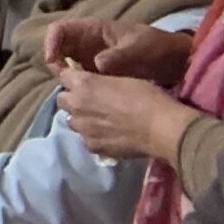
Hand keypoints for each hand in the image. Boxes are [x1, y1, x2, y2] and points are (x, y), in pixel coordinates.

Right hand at [46, 18, 192, 84]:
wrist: (176, 63)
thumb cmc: (157, 48)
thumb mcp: (139, 49)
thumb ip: (118, 56)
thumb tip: (97, 64)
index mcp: (92, 30)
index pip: (59, 30)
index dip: (50, 43)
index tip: (53, 61)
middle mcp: (86, 44)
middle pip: (58, 51)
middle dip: (56, 66)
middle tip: (65, 82)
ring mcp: (91, 60)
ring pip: (67, 68)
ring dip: (67, 80)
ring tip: (77, 93)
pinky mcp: (99, 76)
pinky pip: (81, 81)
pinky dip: (79, 89)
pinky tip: (88, 99)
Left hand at [56, 67, 191, 161]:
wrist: (162, 129)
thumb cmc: (148, 98)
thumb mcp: (122, 79)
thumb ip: (101, 83)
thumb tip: (95, 86)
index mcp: (84, 84)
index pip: (63, 76)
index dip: (72, 78)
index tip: (81, 82)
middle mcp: (77, 105)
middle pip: (62, 100)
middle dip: (73, 99)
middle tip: (90, 102)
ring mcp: (83, 128)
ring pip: (72, 121)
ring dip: (81, 119)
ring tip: (99, 121)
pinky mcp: (92, 146)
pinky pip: (85, 139)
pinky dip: (92, 137)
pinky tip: (107, 136)